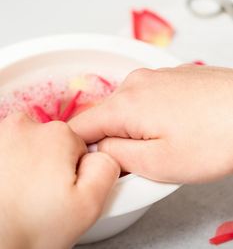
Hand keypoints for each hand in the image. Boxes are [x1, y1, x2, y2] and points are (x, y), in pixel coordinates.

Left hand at [0, 113, 118, 248]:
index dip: (74, 174)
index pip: (78, 148)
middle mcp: (27, 125)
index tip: (60, 193)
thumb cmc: (30, 227)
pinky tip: (10, 187)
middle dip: (52, 166)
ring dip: (30, 165)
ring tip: (23, 194)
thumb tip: (103, 153)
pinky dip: (12, 166)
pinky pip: (10, 151)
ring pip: (31, 147)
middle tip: (42, 196)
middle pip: (53, 144)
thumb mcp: (88, 205)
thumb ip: (106, 169)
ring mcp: (3, 134)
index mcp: (58, 134)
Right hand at [69, 65, 232, 183]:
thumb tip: (99, 148)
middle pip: (105, 117)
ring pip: (128, 108)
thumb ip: (115, 156)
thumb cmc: (217, 137)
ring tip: (168, 143)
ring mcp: (155, 76)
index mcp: (125, 103)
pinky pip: (148, 99)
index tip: (99, 164)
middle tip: (145, 160)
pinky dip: (153, 115)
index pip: (79, 126)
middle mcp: (136, 82)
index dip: (82, 149)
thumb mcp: (158, 163)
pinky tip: (179, 127)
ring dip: (137, 128)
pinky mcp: (172, 77)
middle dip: (115, 140)